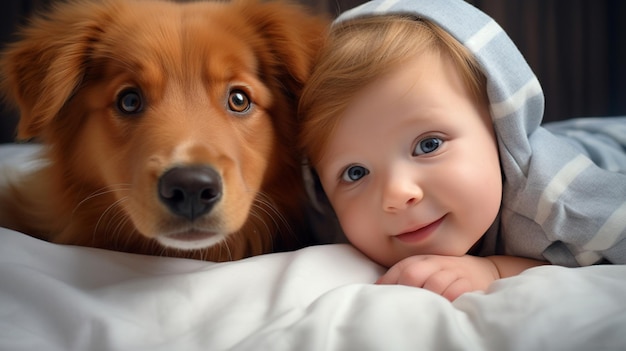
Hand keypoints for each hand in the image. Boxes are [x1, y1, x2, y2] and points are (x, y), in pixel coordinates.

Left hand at [376, 255, 499, 300]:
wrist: (482, 271)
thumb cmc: (446, 273)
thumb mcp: (425, 270)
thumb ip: (401, 277)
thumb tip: (374, 289)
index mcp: (422, 260)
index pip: (400, 268)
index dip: (388, 283)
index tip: (380, 299)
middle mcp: (435, 263)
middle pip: (412, 273)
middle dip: (404, 289)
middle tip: (399, 307)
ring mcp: (452, 272)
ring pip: (434, 283)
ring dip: (425, 297)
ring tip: (418, 311)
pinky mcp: (468, 283)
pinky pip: (456, 291)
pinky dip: (447, 300)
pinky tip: (441, 309)